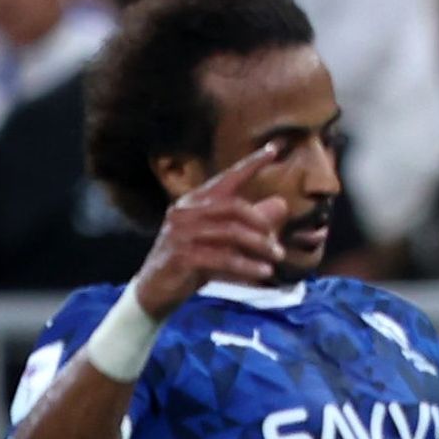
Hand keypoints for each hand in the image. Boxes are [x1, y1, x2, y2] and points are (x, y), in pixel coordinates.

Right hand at [128, 149, 296, 312]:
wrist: (156, 289)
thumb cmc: (193, 260)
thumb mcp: (224, 240)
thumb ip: (251, 223)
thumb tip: (282, 204)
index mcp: (196, 201)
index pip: (227, 177)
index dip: (251, 164)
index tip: (274, 149)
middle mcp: (186, 211)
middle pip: (234, 207)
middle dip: (261, 224)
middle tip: (278, 244)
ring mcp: (181, 233)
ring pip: (231, 233)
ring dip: (259, 247)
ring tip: (276, 259)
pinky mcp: (182, 256)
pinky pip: (223, 258)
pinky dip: (247, 266)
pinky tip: (264, 273)